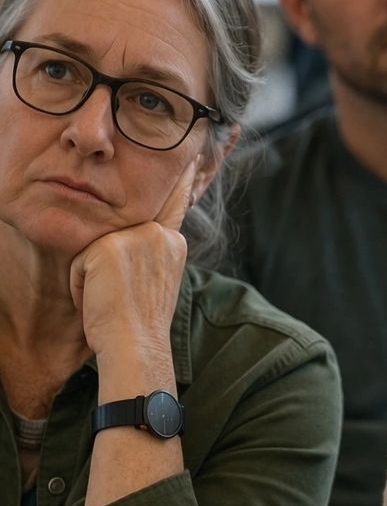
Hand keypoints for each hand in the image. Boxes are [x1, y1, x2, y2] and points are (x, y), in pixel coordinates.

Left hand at [69, 157, 196, 361]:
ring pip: (95, 249)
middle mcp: (159, 236)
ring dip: (92, 276)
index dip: (182, 179)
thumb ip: (151, 253)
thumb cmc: (142, 325)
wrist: (137, 345)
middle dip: (106, 263)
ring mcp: (136, 239)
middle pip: (117, 231)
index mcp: (172, 243)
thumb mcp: (155, 281)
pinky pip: (78, 263)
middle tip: (121, 297)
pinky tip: (98, 300)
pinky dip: (79, 285)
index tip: (187, 160)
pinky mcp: (109, 248)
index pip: (175, 202)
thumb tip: (141, 237)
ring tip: (111, 301)